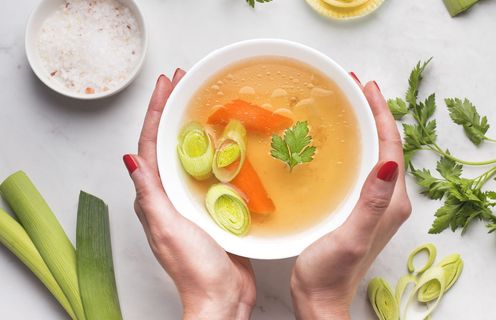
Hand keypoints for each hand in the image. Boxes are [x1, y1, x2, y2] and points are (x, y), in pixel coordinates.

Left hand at [123, 70, 255, 319]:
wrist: (222, 297)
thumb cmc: (194, 267)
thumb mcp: (168, 228)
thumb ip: (150, 196)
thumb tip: (131, 160)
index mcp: (154, 196)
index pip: (150, 144)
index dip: (156, 112)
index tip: (167, 85)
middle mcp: (169, 194)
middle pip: (169, 143)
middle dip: (173, 111)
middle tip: (185, 82)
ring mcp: (192, 199)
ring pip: (191, 154)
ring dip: (195, 126)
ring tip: (204, 101)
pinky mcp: (214, 206)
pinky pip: (213, 171)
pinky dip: (218, 150)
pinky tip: (230, 140)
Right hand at [290, 75, 410, 318]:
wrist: (320, 300)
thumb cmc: (331, 272)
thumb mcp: (352, 235)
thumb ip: (373, 201)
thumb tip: (390, 162)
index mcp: (392, 201)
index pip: (392, 146)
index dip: (381, 114)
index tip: (366, 86)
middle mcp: (389, 200)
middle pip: (386, 146)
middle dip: (374, 113)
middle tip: (355, 86)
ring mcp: (376, 205)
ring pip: (375, 155)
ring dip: (365, 127)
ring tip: (350, 104)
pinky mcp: (361, 209)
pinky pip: (362, 168)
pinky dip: (355, 146)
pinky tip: (340, 141)